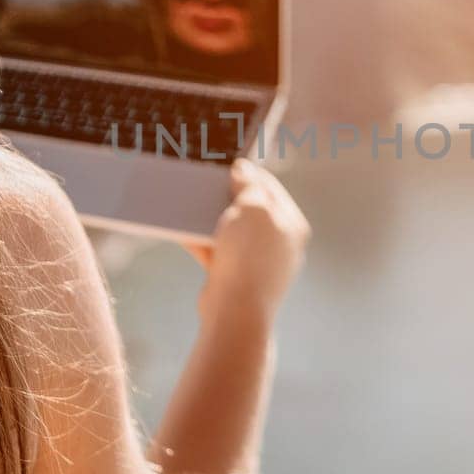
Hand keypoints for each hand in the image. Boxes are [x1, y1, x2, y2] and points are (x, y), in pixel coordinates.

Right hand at [185, 159, 309, 329]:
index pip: (271, 188)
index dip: (248, 172)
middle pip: (250, 210)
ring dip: (210, 218)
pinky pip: (215, 252)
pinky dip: (200, 242)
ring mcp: (256, 264)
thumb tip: (243, 170)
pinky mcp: (234, 279)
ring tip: (191, 202)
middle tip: (207, 181)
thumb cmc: (249, 257)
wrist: (235, 312)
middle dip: (227, 196)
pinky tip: (181, 230)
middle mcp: (279, 245)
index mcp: (292, 226)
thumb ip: (249, 186)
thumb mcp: (253, 208)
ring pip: (230, 232)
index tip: (228, 162)